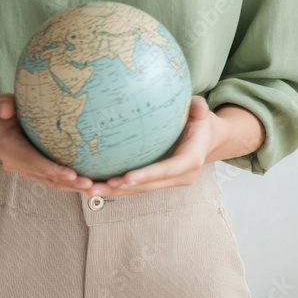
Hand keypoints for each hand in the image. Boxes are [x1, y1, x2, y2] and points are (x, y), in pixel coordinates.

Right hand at [0, 93, 95, 192]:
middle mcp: (17, 163)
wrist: (1, 124)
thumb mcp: (2, 104)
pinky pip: (52, 179)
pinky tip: (86, 185)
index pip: (32, 161)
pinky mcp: (35, 171)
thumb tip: (6, 110)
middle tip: (89, 183)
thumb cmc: (6, 110)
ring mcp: (26, 169)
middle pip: (44, 175)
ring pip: (50, 181)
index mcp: (9, 148)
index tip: (71, 174)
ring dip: (71, 186)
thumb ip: (4, 105)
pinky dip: (68, 183)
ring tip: (91, 186)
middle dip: (67, 181)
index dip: (51, 169)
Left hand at [81, 95, 218, 197]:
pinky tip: (97, 183)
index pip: (167, 170)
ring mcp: (171, 180)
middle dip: (123, 188)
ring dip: (115, 191)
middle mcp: (181, 175)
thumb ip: (199, 108)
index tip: (126, 178)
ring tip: (89, 188)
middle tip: (97, 185)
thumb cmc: (201, 120)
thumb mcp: (202, 110)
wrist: (209, 138)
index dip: (147, 175)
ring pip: (141, 189)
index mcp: (191, 159)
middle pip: (149, 185)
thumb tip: (199, 107)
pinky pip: (139, 185)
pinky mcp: (161, 181)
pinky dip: (119, 186)